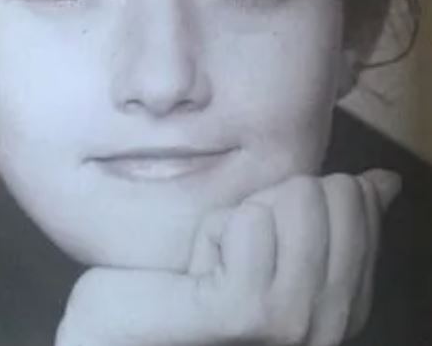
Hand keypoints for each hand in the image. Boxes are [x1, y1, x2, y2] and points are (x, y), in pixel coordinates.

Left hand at [55, 170, 400, 345]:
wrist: (127, 331)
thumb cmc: (193, 279)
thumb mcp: (268, 238)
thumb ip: (328, 214)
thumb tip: (384, 181)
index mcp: (344, 301)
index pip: (359, 203)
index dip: (296, 195)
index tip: (260, 236)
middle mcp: (331, 321)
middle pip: (329, 194)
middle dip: (272, 200)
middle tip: (236, 248)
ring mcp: (293, 324)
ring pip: (296, 198)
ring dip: (242, 214)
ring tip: (218, 258)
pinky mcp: (248, 314)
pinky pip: (250, 221)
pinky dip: (217, 229)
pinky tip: (202, 267)